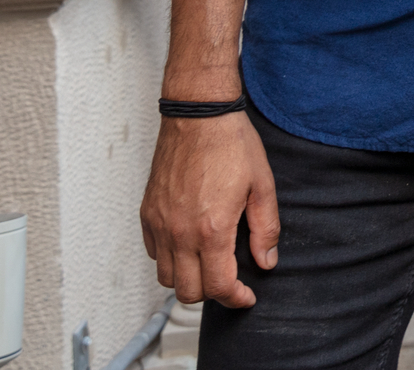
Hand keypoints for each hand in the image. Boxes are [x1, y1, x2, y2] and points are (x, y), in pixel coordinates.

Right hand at [140, 113, 280, 306]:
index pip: (218, 287)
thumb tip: (266, 261)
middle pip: (188, 291)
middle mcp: (180, 232)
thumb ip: (265, 229)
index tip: (246, 296)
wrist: (199, 115)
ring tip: (209, 264)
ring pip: (165, 277)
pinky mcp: (147, 212)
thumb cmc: (231, 144)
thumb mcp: (263, 186)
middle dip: (212, 293)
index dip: (235, 299)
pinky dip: (169, 258)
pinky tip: (189, 244)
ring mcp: (160, 223)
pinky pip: (153, 252)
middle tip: (230, 281)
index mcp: (212, 229)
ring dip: (187, 278)